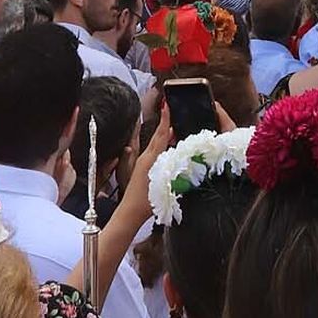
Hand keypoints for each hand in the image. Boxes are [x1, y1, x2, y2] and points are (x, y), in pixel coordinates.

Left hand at [116, 114, 173, 230]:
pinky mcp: (143, 169)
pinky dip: (163, 146)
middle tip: (174, 110)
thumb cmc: (146, 203)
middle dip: (166, 123)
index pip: (160, 135)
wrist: (129, 214)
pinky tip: (170, 149)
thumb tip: (188, 160)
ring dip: (165, 136)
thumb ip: (176, 173)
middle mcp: (146, 157)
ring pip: (156, 144)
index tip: (167, 104)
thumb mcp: (164, 186)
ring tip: (176, 128)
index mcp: (151, 159)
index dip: (165, 119)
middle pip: (158, 136)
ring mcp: (143, 163)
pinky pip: (155, 152)